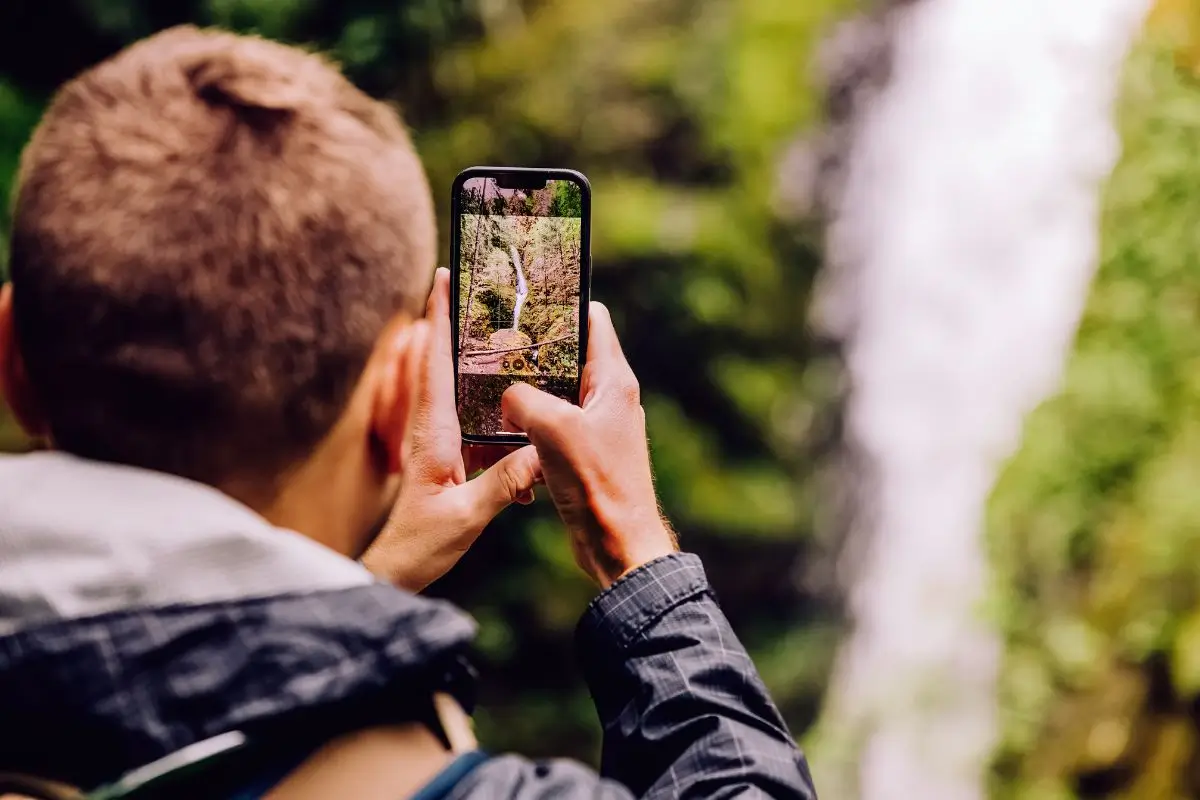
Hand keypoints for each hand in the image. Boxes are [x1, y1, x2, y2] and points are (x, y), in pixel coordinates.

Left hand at [362, 268, 541, 591]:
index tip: (442, 276)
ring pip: (452, 384)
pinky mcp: (444, 455)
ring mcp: (436, 440)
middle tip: (472, 283)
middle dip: (451, 320)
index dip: (437, 318)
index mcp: (434, 433)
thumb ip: (501, 485)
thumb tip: (538, 452)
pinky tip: (506, 401)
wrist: (398, 570)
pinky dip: (481, 398)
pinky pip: (465, 414)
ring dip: (467, 354)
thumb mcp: (465, 517)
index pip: (434, 362)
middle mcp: (431, 428)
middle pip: (439, 360)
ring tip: (494, 326)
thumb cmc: (422, 545)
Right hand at [501, 303, 676, 588]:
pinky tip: (502, 428)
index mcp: (613, 381)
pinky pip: (551, 426)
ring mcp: (598, 427)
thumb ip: (524, 400)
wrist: (618, 544)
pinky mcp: (585, 453)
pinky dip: (528, 425)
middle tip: (494, 342)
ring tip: (490, 384)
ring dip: (526, 392)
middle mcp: (610, 398)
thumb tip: (506, 397)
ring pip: (556, 394)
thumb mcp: (553, 430)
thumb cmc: (597, 483)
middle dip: (532, 350)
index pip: (592, 321)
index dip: (561, 305)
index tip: (526, 296)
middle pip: (567, 357)